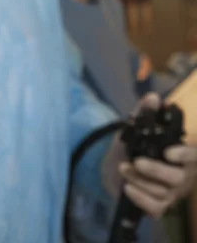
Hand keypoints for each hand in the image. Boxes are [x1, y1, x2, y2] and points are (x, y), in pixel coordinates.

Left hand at [102, 93, 196, 218]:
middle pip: (178, 178)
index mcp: (182, 153)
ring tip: (123, 168)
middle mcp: (183, 174)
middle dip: (156, 170)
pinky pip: (155, 208)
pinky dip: (141, 199)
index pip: (194, 155)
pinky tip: (128, 188)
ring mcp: (172, 193)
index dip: (187, 155)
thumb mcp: (136, 127)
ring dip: (141, 181)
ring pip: (163, 193)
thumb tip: (153, 97)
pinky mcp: (159, 205)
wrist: (117, 168)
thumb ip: (145, 112)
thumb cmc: (134, 145)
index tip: (169, 152)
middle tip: (137, 162)